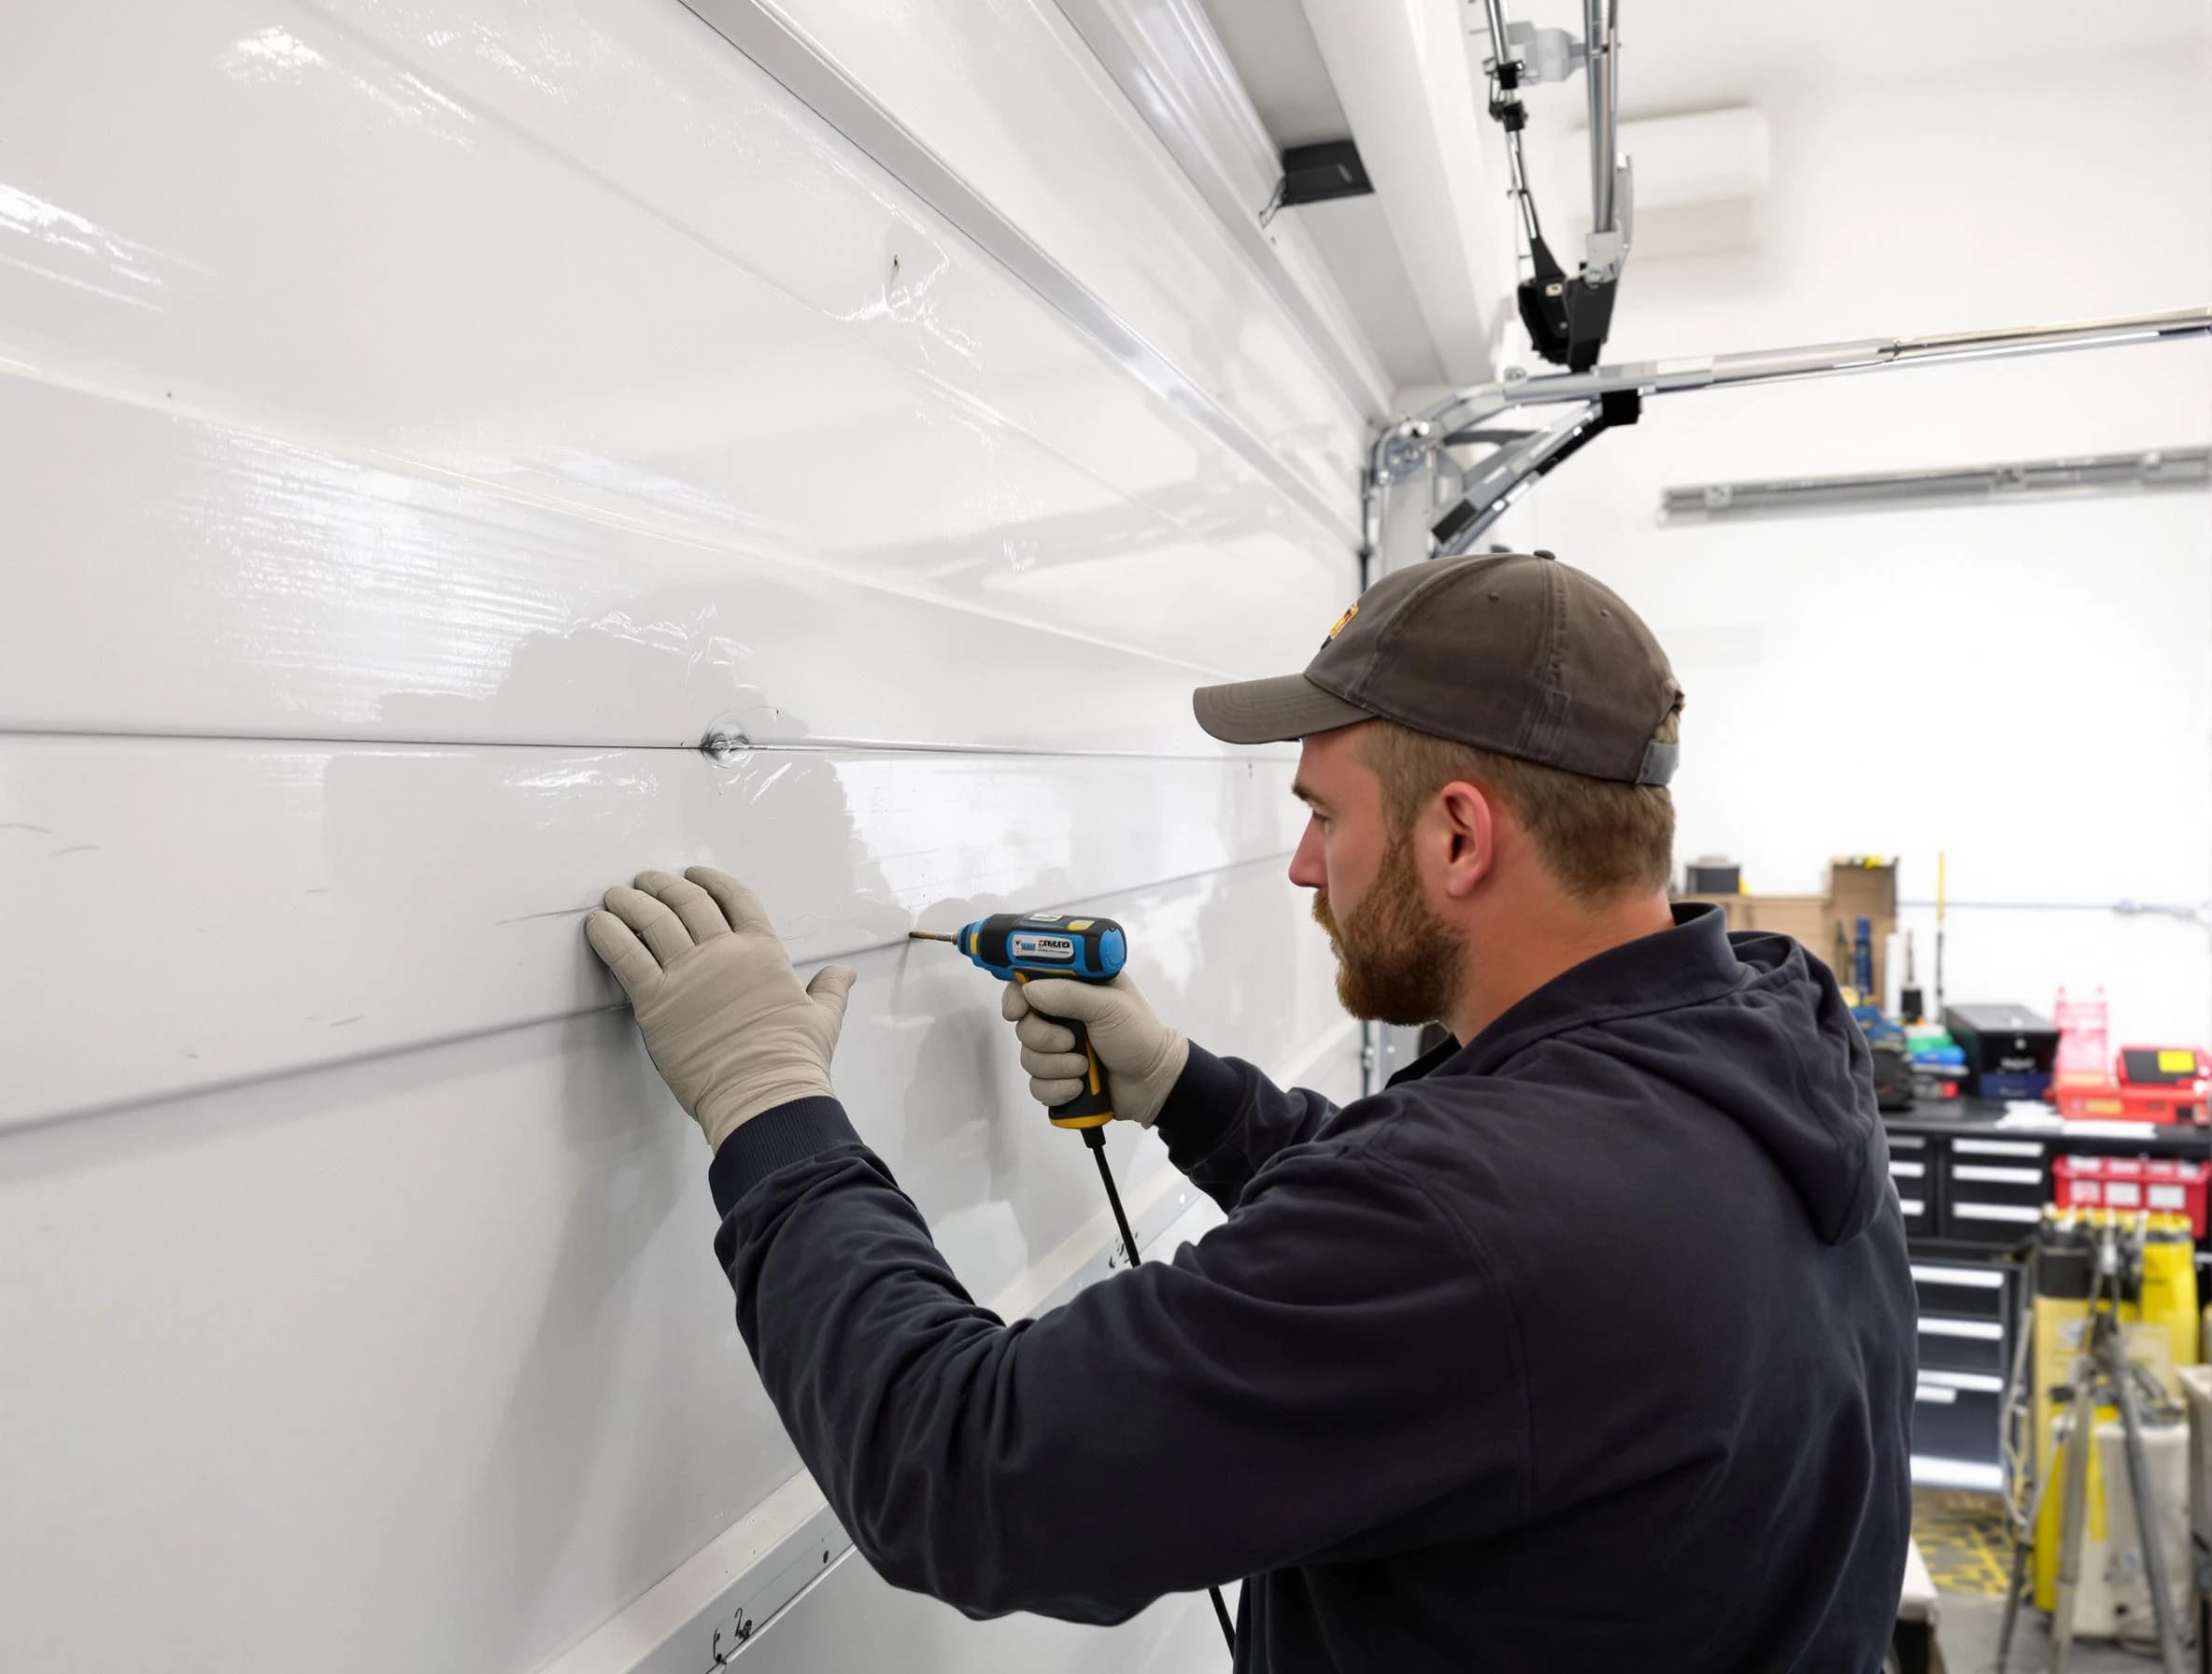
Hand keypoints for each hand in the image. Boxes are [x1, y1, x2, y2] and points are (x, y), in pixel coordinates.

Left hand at [584, 866, 856, 1150]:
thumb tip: (844, 974)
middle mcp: (724, 953)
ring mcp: (688, 974)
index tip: (695, 873)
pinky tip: (596, 922)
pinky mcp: (656, 1001)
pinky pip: (625, 955)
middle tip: (646, 880)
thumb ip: (829, 990)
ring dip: (631, 901)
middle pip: (688, 902)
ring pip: (653, 920)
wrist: (764, 1095)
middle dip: (664, 885)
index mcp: (764, 952)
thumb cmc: (794, 1060)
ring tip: (616, 894)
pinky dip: (607, 934)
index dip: (713, 880)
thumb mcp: (823, 1018)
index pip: (737, 898)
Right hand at [1001, 975, 1187, 1127]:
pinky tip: (1078, 1087)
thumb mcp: (1110, 1006)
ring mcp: (1057, 1049)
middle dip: (1044, 1039)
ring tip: (1085, 1067)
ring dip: (1056, 1066)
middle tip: (1071, 1042)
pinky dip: (1057, 1089)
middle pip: (1023, 1025)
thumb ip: (1070, 994)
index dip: (1017, 996)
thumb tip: (1031, 991)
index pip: (1028, 983)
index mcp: (1073, 988)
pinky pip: (1036, 1086)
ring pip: (1028, 1058)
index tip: (1017, 1011)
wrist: (1154, 1082)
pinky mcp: (1057, 1078)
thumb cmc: (1139, 1034)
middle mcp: (1060, 1016)